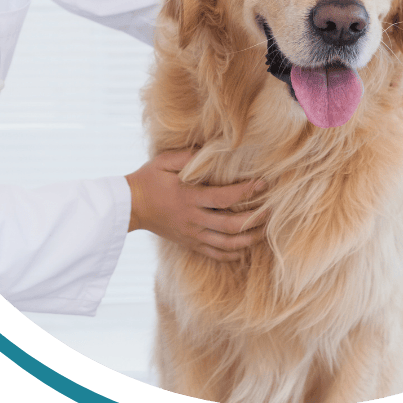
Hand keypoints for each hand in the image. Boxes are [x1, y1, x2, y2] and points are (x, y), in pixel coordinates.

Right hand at [125, 149, 266, 260]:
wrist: (129, 207)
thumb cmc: (148, 179)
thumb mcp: (164, 161)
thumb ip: (188, 155)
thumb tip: (211, 148)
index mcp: (189, 197)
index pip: (225, 197)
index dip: (247, 191)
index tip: (264, 183)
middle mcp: (193, 219)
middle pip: (231, 226)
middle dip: (255, 219)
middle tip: (272, 210)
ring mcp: (192, 235)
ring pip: (227, 244)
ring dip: (249, 239)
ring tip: (265, 231)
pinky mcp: (189, 244)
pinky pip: (215, 254)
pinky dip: (232, 254)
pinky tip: (245, 249)